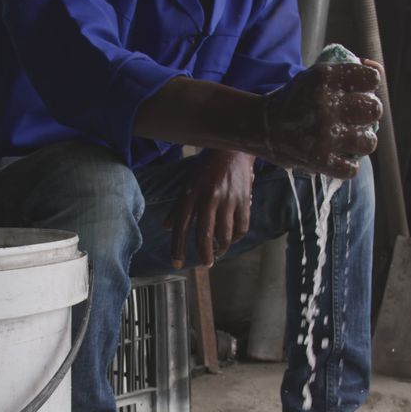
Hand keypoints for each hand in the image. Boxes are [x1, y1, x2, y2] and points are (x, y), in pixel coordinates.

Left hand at [165, 149, 255, 268]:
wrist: (233, 147)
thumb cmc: (207, 166)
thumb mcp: (188, 182)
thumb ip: (178, 206)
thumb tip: (166, 227)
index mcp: (191, 193)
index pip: (181, 225)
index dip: (178, 247)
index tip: (177, 264)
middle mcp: (209, 197)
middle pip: (204, 234)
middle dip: (204, 254)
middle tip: (205, 264)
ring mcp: (228, 199)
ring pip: (224, 234)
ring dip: (221, 248)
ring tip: (218, 253)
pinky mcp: (244, 199)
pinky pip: (241, 226)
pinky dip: (236, 237)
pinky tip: (232, 239)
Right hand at [261, 62, 382, 178]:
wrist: (262, 126)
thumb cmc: (296, 99)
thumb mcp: (317, 75)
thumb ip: (349, 70)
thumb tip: (378, 70)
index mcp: (324, 78)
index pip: (371, 79)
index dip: (369, 85)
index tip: (360, 90)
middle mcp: (325, 105)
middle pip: (374, 109)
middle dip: (369, 113)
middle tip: (358, 117)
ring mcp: (323, 135)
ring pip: (369, 142)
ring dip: (363, 141)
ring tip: (353, 138)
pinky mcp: (319, 160)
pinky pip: (351, 169)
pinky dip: (348, 165)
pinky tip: (340, 157)